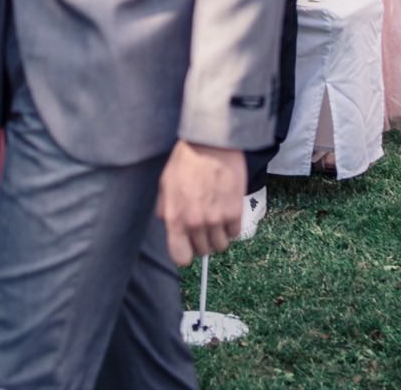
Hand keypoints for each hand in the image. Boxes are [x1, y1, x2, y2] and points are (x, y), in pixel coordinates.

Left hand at [155, 141, 247, 264]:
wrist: (212, 143)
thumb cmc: (186, 159)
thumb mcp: (165, 184)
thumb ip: (165, 208)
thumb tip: (168, 221)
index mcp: (176, 219)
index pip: (180, 257)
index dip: (185, 253)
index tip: (189, 246)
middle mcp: (196, 223)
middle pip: (203, 251)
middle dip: (203, 241)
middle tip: (205, 226)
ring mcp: (217, 219)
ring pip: (221, 245)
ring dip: (219, 236)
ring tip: (218, 220)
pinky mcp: (235, 211)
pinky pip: (235, 232)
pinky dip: (232, 226)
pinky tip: (228, 212)